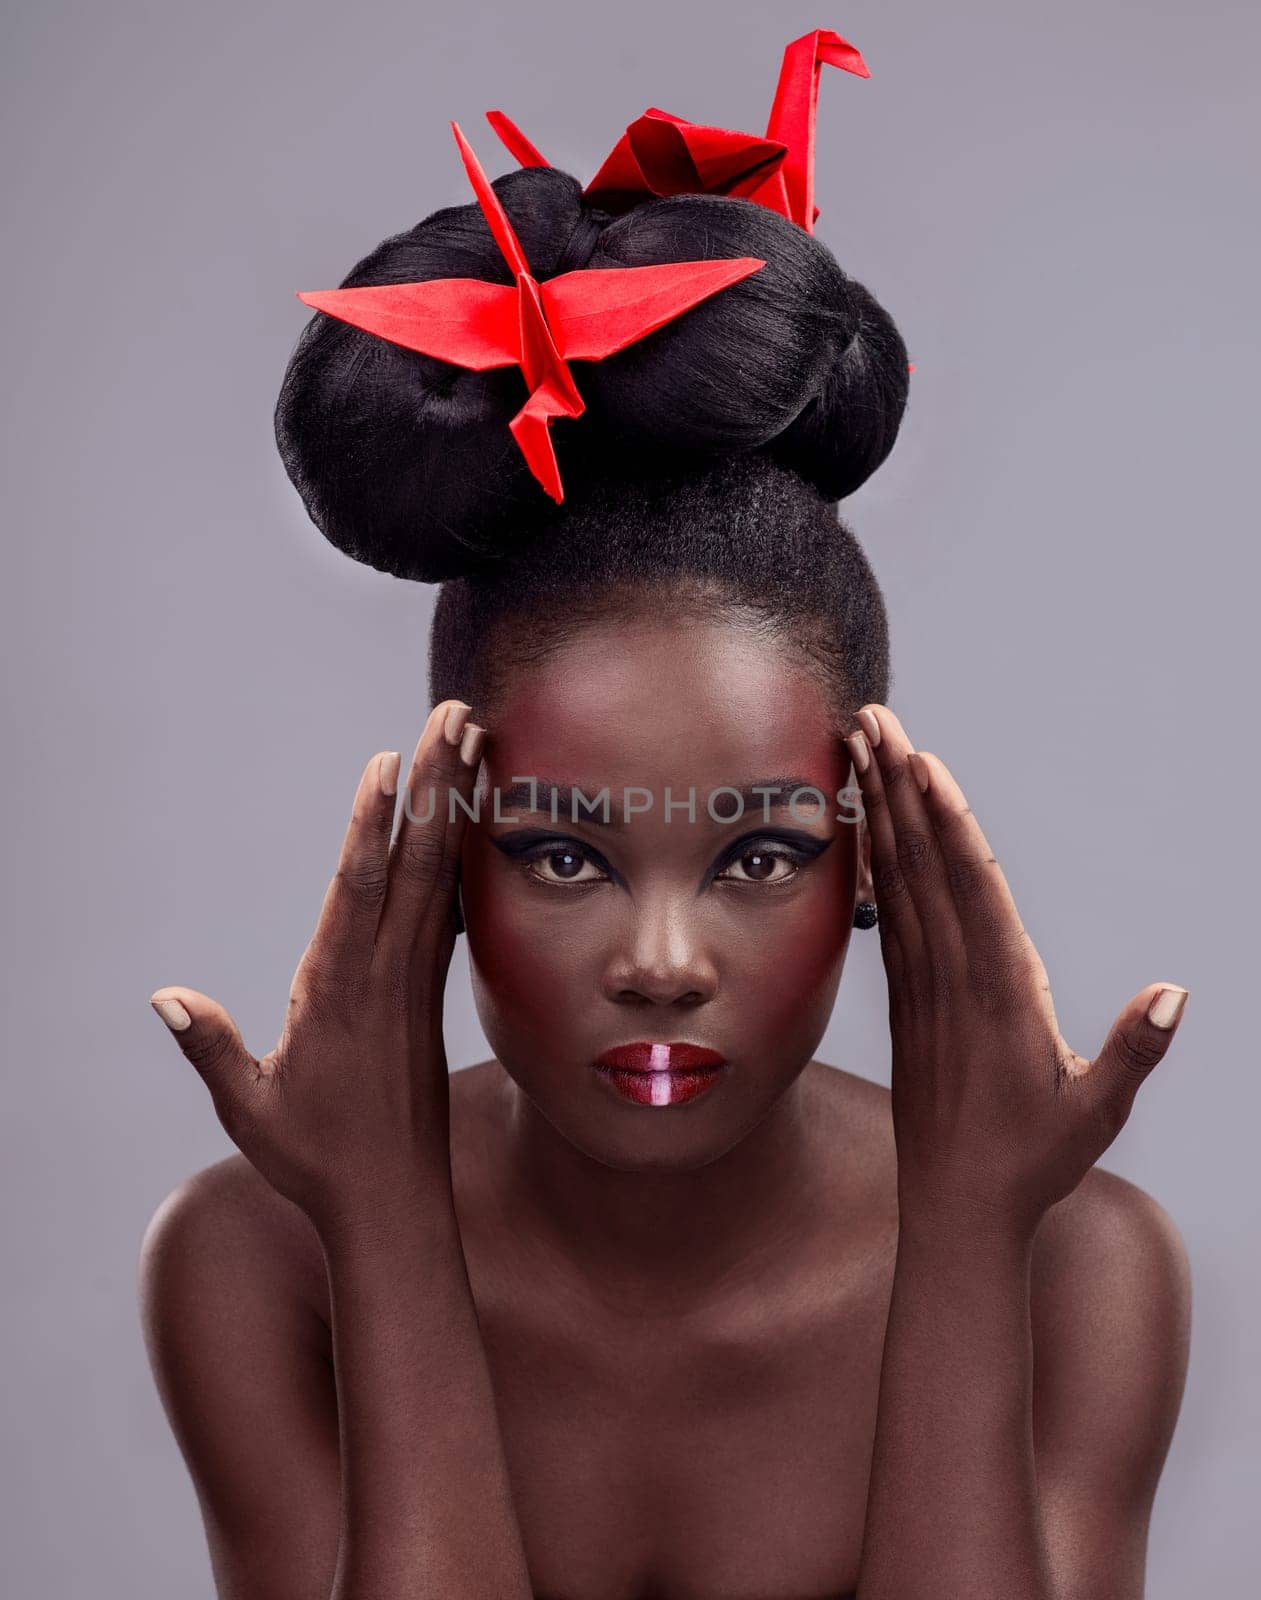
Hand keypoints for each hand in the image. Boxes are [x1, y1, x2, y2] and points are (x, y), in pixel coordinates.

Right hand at [149, 699, 484, 1238]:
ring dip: (458, 805)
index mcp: (339, 990)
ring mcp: (416, 978)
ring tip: (477, 742)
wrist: (393, 1203)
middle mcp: (386, 973)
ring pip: (441, 873)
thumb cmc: (314, 1158)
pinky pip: (449, 907)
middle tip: (457, 715)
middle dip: (437, 784)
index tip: (391, 762)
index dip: (373, 823)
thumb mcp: (249, 1108)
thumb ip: (209, 1048)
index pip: (358, 890)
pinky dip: (461, 856)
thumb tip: (162, 997)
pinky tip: (472, 820)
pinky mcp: (430, 991)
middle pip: (415, 861)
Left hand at [845, 704, 1188, 1237]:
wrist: (955, 1210)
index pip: (971, 890)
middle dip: (897, 786)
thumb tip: (1176, 993)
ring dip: (878, 807)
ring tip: (858, 746)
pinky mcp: (905, 998)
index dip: (948, 823)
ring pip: (895, 877)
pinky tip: (863, 823)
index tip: (924, 765)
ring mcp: (921, 984)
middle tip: (871, 718)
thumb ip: (1134, 1052)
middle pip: (922, 863)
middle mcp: (951, 976)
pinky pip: (886, 913)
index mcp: (998, 992)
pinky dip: (873, 861)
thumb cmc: (1033, 1163)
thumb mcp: (1096, 1113)